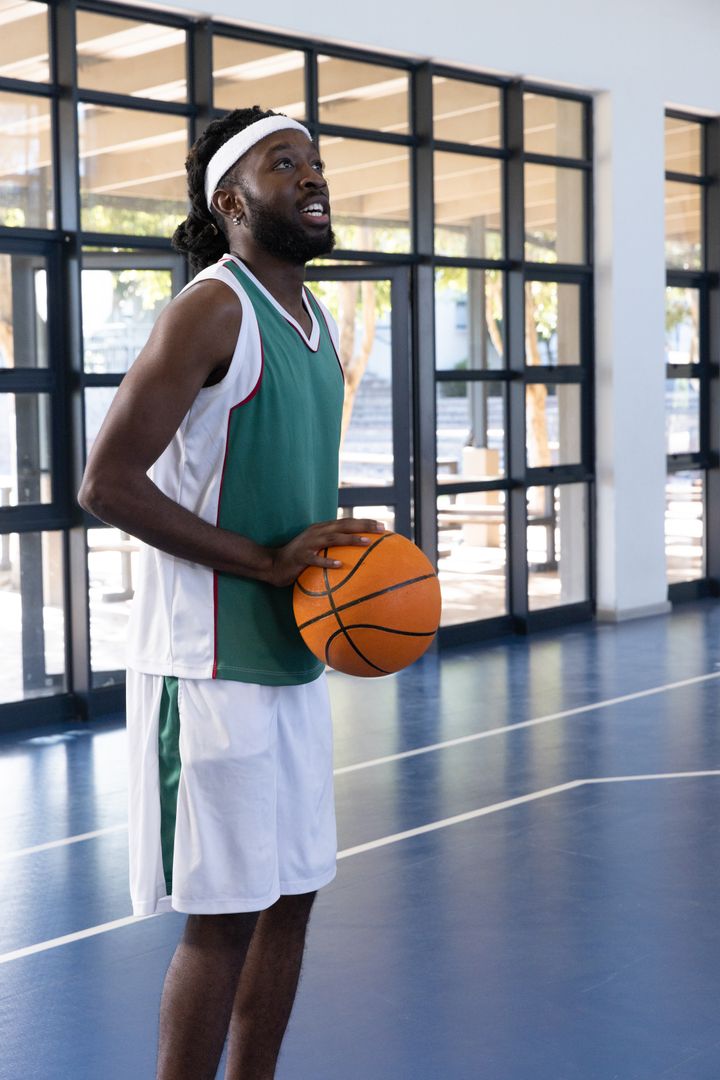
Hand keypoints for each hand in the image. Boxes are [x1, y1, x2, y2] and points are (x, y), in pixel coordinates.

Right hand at [266, 518, 385, 586]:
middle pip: (343, 526)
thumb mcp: (316, 548)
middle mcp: (316, 532)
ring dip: (351, 539)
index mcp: (321, 529)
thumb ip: (331, 546)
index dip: (364, 522)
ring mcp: (308, 544)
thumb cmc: (298, 559)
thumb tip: (354, 555)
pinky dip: (328, 562)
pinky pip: (316, 560)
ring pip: (333, 539)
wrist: (273, 564)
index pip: (346, 522)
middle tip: (382, 529)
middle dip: (364, 526)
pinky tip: (340, 565)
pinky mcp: (301, 557)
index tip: (382, 526)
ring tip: (367, 542)